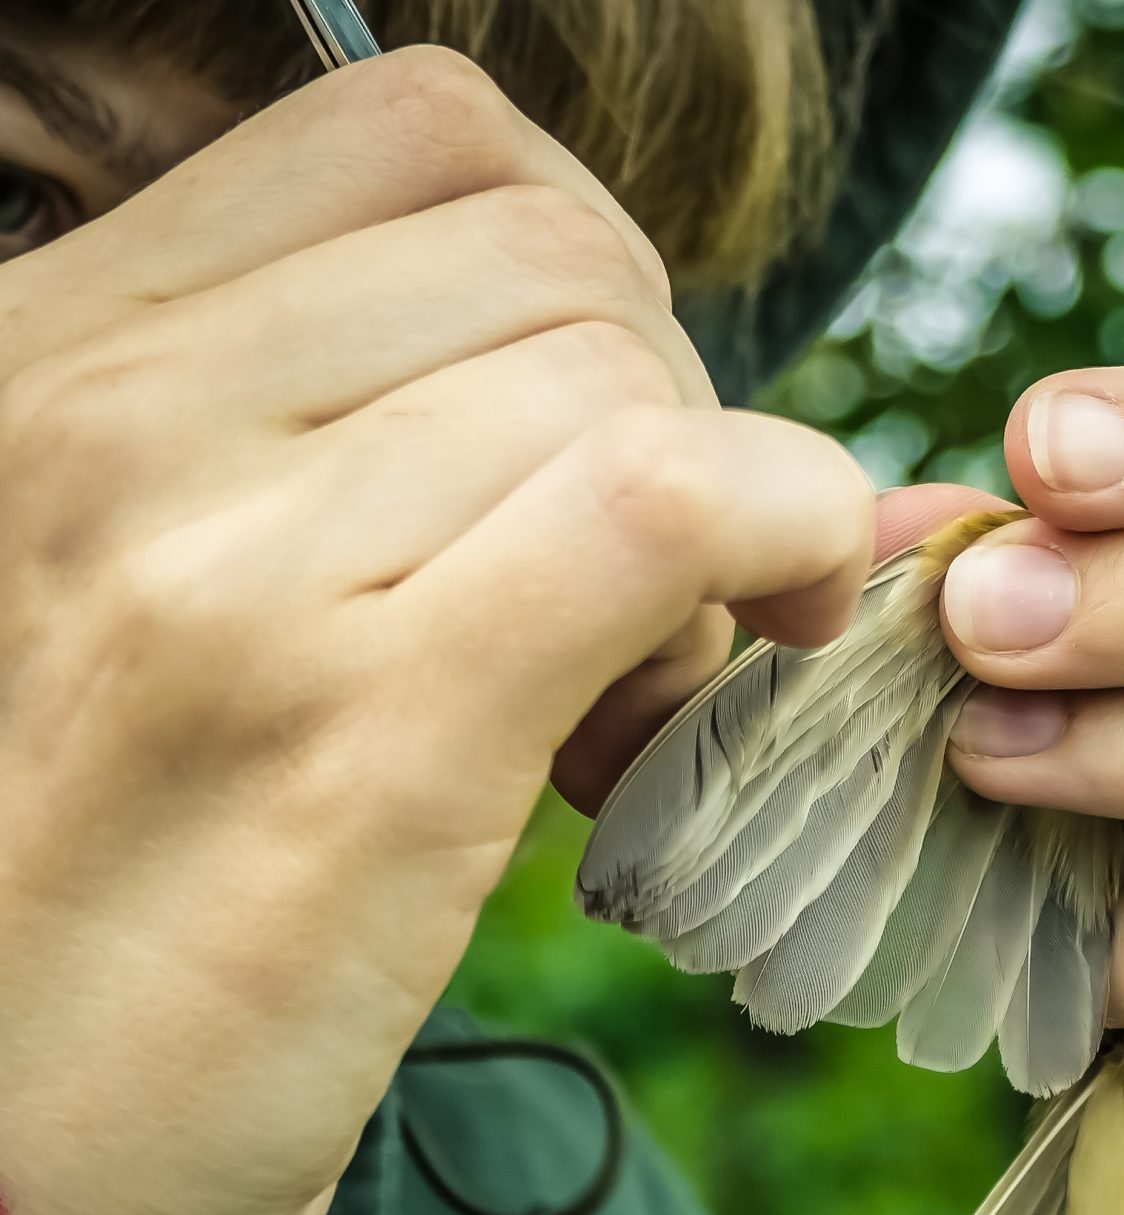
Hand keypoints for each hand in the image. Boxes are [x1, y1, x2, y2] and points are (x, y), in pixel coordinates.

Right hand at [0, 48, 873, 1214]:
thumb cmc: (105, 903)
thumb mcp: (162, 597)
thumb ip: (368, 451)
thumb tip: (692, 381)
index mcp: (51, 354)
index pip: (416, 136)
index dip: (582, 269)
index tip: (604, 426)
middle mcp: (106, 421)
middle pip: (558, 256)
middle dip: (667, 401)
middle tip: (651, 591)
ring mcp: (226, 570)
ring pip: (629, 380)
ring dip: (721, 516)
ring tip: (646, 683)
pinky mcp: (367, 728)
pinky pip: (670, 500)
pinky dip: (784, 540)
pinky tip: (768, 645)